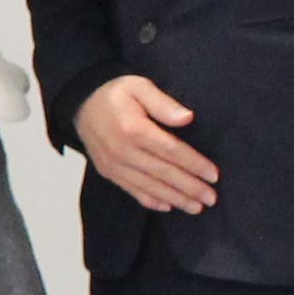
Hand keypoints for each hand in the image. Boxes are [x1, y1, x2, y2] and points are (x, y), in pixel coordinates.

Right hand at [78, 73, 217, 214]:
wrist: (80, 103)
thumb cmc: (115, 94)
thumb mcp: (139, 87)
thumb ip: (163, 103)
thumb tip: (188, 118)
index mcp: (133, 129)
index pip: (170, 151)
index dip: (194, 164)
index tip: (214, 175)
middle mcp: (122, 151)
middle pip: (163, 173)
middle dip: (190, 187)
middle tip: (211, 198)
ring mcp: (113, 164)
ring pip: (149, 186)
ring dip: (175, 199)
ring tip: (197, 208)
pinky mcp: (107, 172)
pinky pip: (132, 190)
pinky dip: (151, 201)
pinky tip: (168, 207)